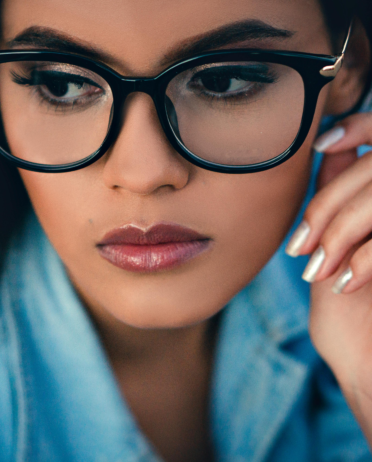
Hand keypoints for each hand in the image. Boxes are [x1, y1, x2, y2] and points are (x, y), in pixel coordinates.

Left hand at [285, 112, 371, 437]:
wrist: (369, 364)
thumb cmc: (348, 310)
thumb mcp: (340, 245)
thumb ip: (342, 195)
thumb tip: (329, 149)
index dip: (357, 126)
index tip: (321, 144)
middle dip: (330, 207)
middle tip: (303, 247)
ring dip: (342, 231)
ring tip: (320, 268)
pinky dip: (363, 261)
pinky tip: (344, 283)